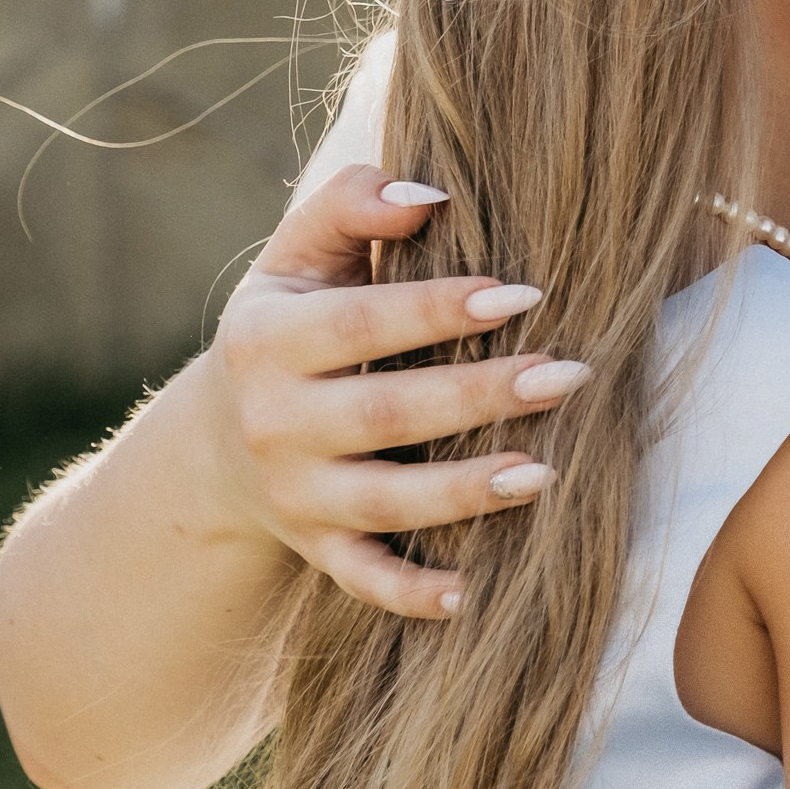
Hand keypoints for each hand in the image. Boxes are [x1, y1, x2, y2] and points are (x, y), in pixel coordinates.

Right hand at [192, 168, 593, 618]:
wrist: (219, 441)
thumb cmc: (291, 324)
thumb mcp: (298, 257)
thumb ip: (353, 204)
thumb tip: (429, 194)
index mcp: (267, 341)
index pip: (361, 324)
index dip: (440, 310)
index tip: (524, 295)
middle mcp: (275, 424)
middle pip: (387, 413)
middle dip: (481, 396)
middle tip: (571, 374)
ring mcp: (295, 497)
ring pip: (386, 502)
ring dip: (467, 492)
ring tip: (546, 470)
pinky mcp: (316, 551)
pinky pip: (365, 582)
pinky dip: (414, 594)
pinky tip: (474, 592)